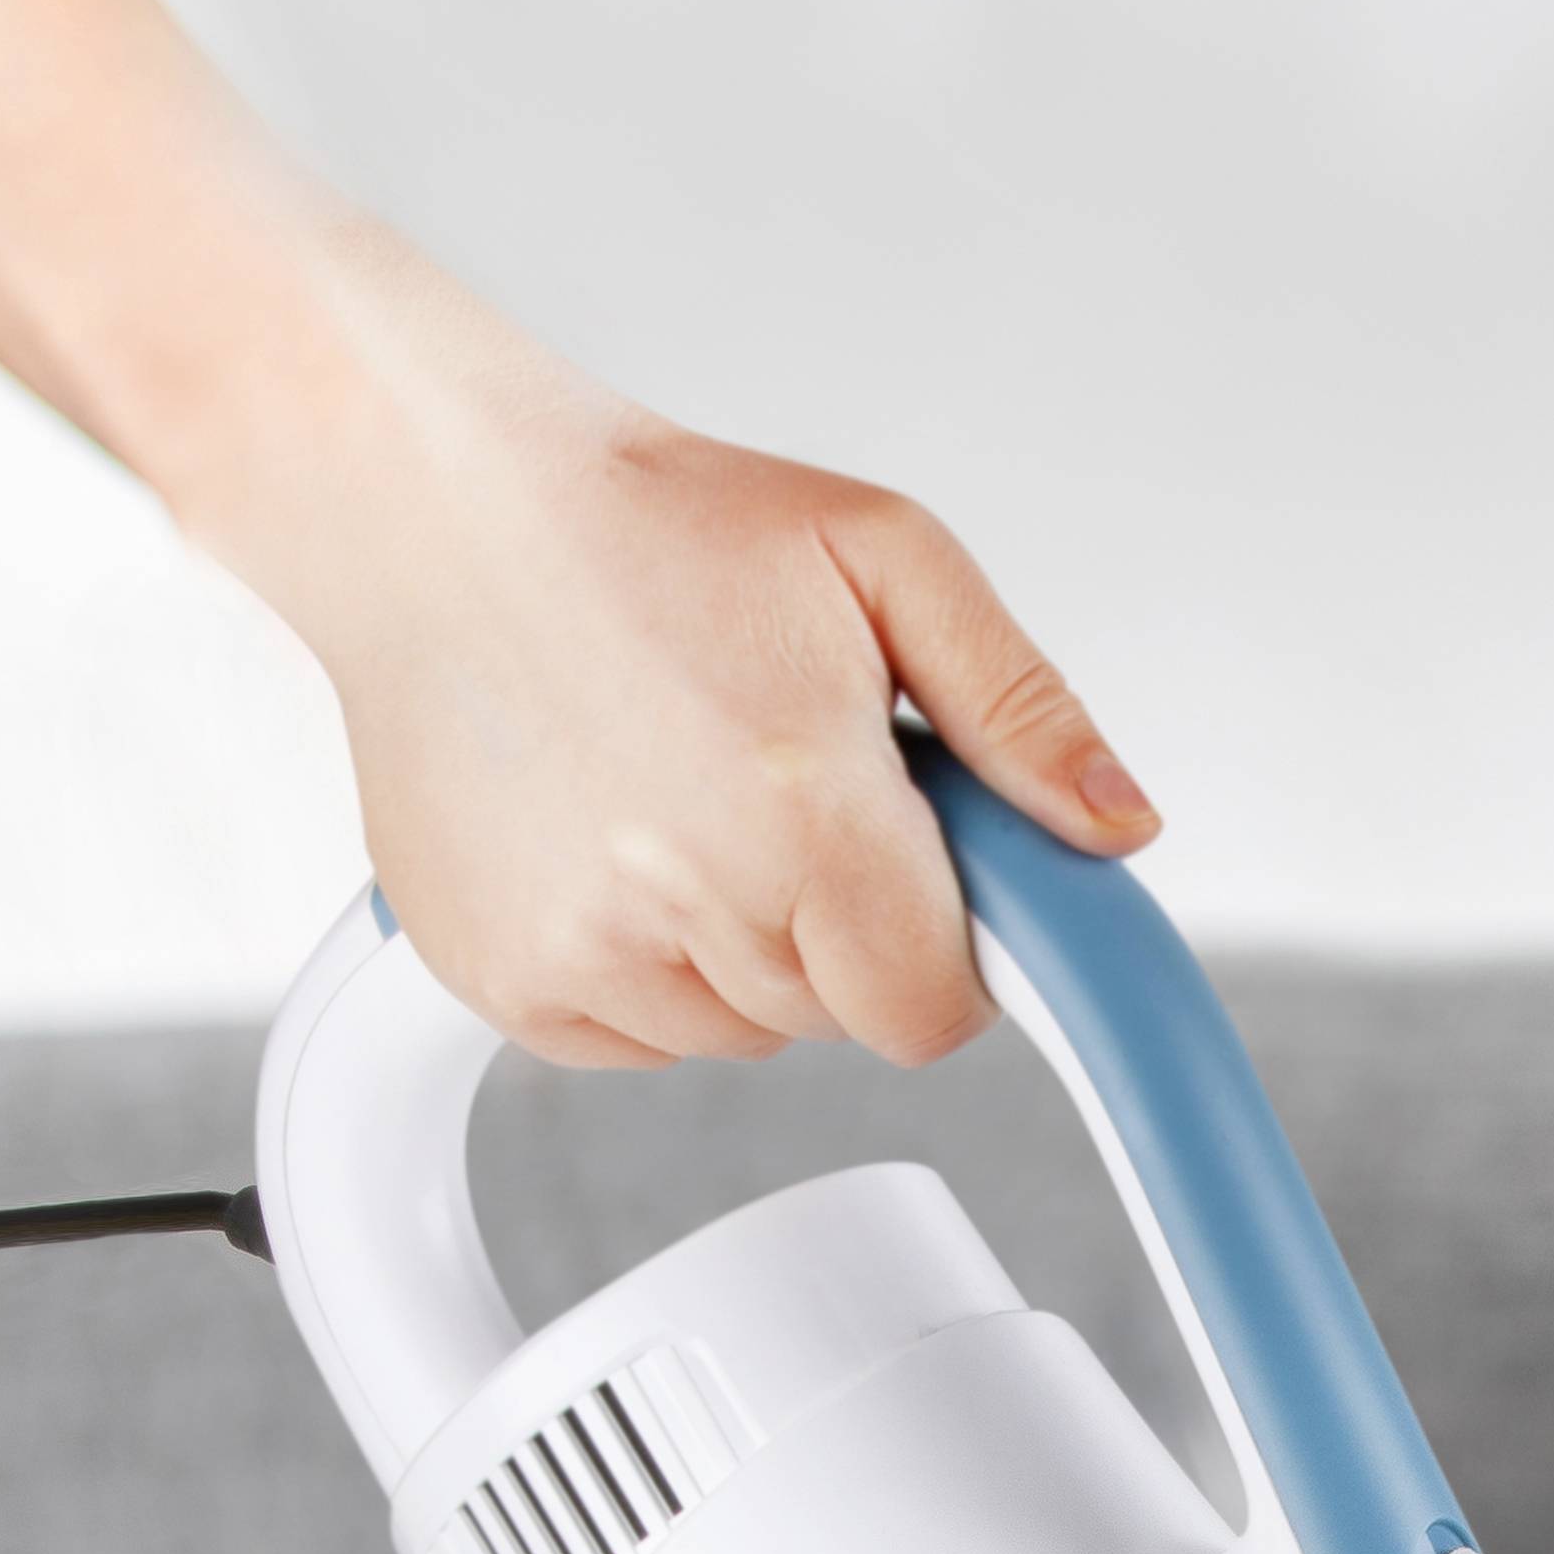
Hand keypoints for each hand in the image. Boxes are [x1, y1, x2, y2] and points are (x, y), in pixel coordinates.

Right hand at [196, 236, 1156, 1071]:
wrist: (435, 514)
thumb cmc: (647, 524)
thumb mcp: (882, 558)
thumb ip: (1020, 707)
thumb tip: (1117, 826)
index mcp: (805, 812)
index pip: (932, 1010)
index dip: (946, 951)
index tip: (920, 874)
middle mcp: (688, 904)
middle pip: (837, 1020)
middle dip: (840, 923)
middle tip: (782, 781)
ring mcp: (582, 957)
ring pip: (732, 1036)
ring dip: (738, 947)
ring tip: (686, 792)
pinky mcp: (501, 982)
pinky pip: (628, 1039)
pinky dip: (639, 965)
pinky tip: (612, 837)